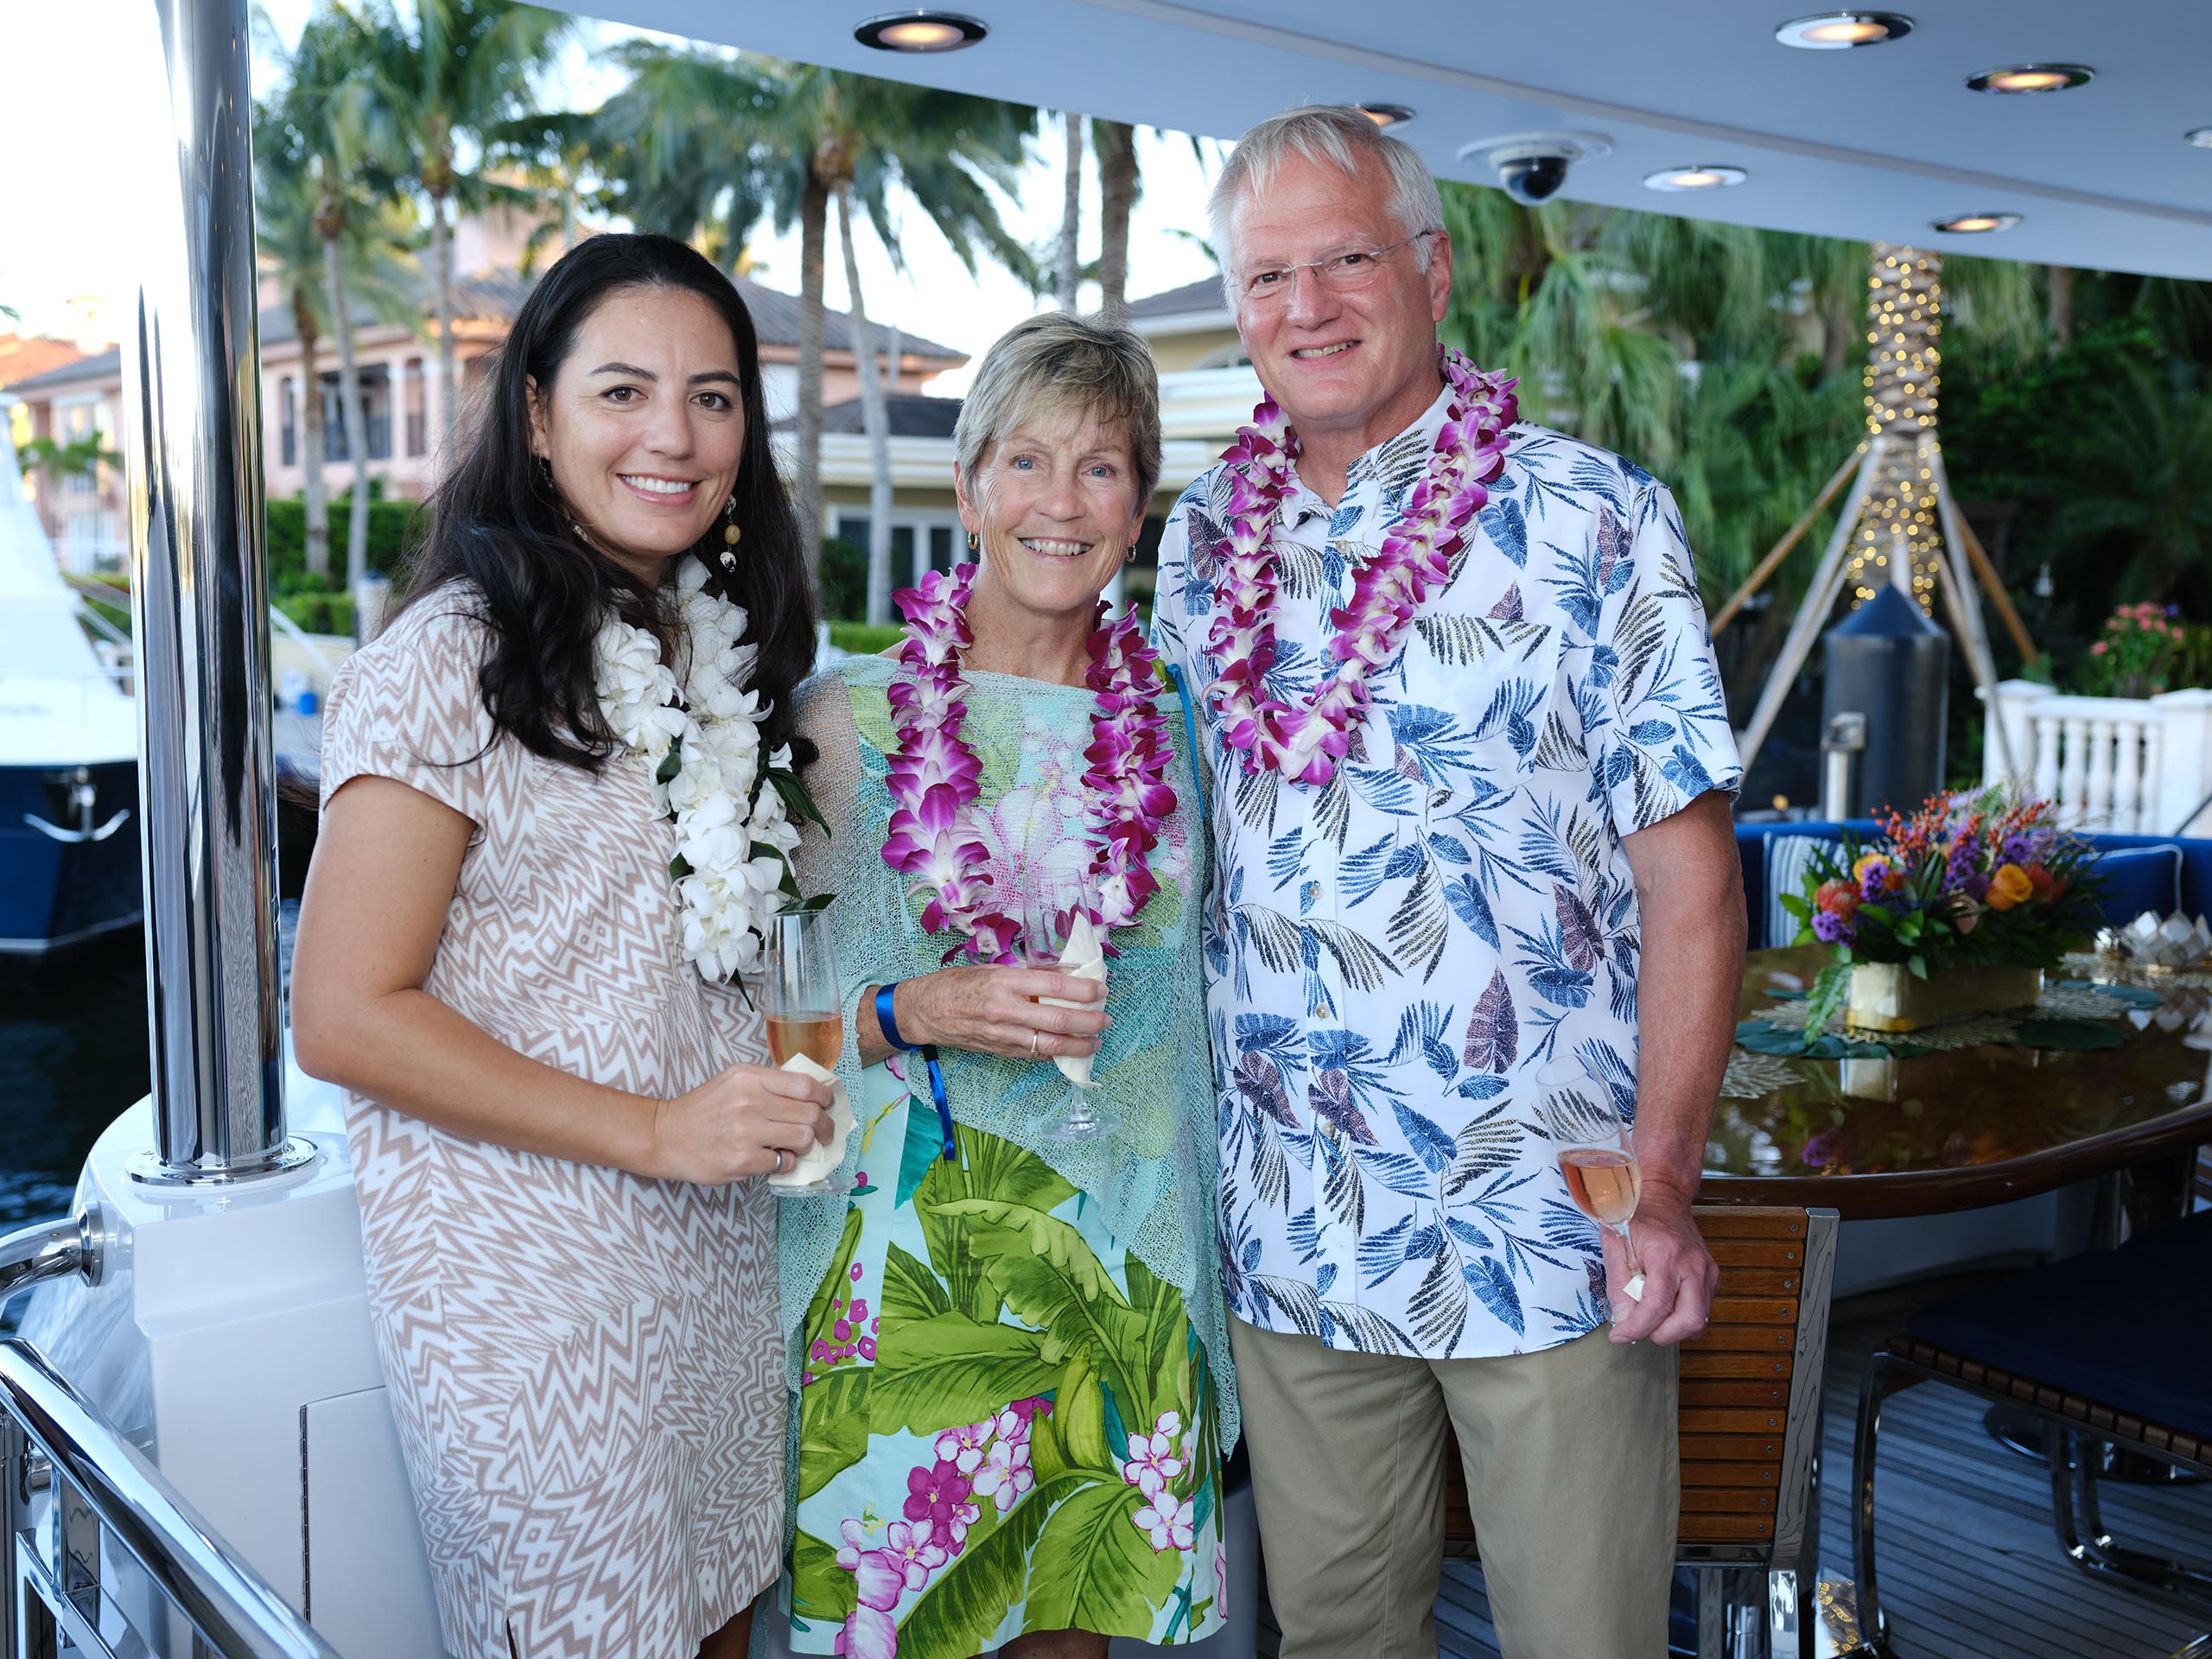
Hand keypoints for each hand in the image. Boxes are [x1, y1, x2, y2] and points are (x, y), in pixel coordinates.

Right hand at [647, 1063, 833, 1183]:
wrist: (665, 1136)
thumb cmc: (702, 1109)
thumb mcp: (733, 1081)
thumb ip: (768, 1084)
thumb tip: (810, 1094)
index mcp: (750, 1077)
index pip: (806, 1085)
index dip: (825, 1097)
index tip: (827, 1105)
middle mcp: (750, 1101)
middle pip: (810, 1113)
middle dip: (824, 1125)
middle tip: (823, 1133)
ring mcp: (747, 1132)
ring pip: (803, 1138)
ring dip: (806, 1145)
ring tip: (797, 1147)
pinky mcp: (743, 1160)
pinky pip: (784, 1162)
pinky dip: (786, 1163)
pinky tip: (775, 1159)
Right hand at [897, 965, 1107, 1061]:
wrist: (925, 1011)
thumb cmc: (957, 983)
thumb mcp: (992, 968)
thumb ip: (1027, 974)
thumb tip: (1064, 975)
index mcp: (1005, 981)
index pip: (1055, 987)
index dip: (1083, 990)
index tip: (1101, 990)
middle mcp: (1006, 1009)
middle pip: (1058, 1020)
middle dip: (1089, 1021)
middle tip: (1105, 1018)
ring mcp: (1003, 1034)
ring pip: (1050, 1045)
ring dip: (1079, 1045)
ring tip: (1096, 1041)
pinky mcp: (1000, 1050)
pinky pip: (1035, 1054)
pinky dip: (1056, 1053)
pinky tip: (1071, 1049)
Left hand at [1604, 1188, 1715, 1345]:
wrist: (1664, 1199)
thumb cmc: (1636, 1219)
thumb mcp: (1615, 1246)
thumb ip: (1618, 1285)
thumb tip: (1624, 1320)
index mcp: (1667, 1255)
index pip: (1657, 1305)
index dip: (1637, 1327)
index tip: (1618, 1335)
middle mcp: (1694, 1266)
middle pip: (1689, 1321)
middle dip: (1661, 1334)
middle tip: (1638, 1325)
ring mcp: (1709, 1273)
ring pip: (1700, 1322)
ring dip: (1672, 1328)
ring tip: (1650, 1312)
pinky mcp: (1713, 1278)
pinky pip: (1702, 1312)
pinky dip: (1681, 1318)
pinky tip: (1665, 1304)